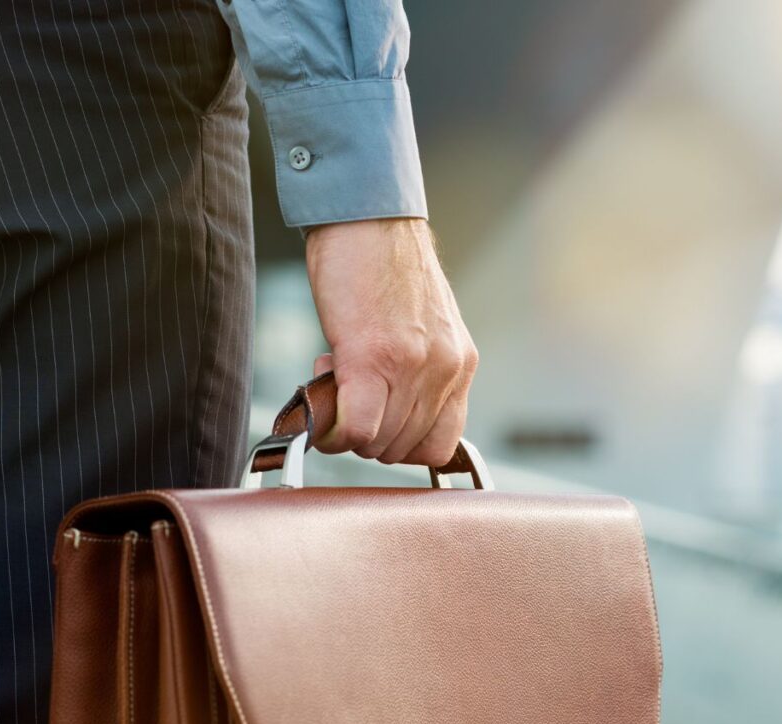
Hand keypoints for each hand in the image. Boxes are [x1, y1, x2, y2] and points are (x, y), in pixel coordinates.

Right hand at [305, 218, 477, 466]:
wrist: (365, 215)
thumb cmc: (381, 264)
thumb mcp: (421, 325)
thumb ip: (414, 371)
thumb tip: (381, 414)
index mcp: (460, 362)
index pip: (441, 443)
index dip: (398, 441)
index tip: (374, 416)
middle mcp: (446, 369)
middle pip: (405, 450)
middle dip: (367, 435)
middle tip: (346, 395)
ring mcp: (414, 367)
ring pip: (379, 445)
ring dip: (346, 429)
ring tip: (334, 381)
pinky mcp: (372, 359)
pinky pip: (357, 429)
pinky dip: (333, 430)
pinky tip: (322, 400)